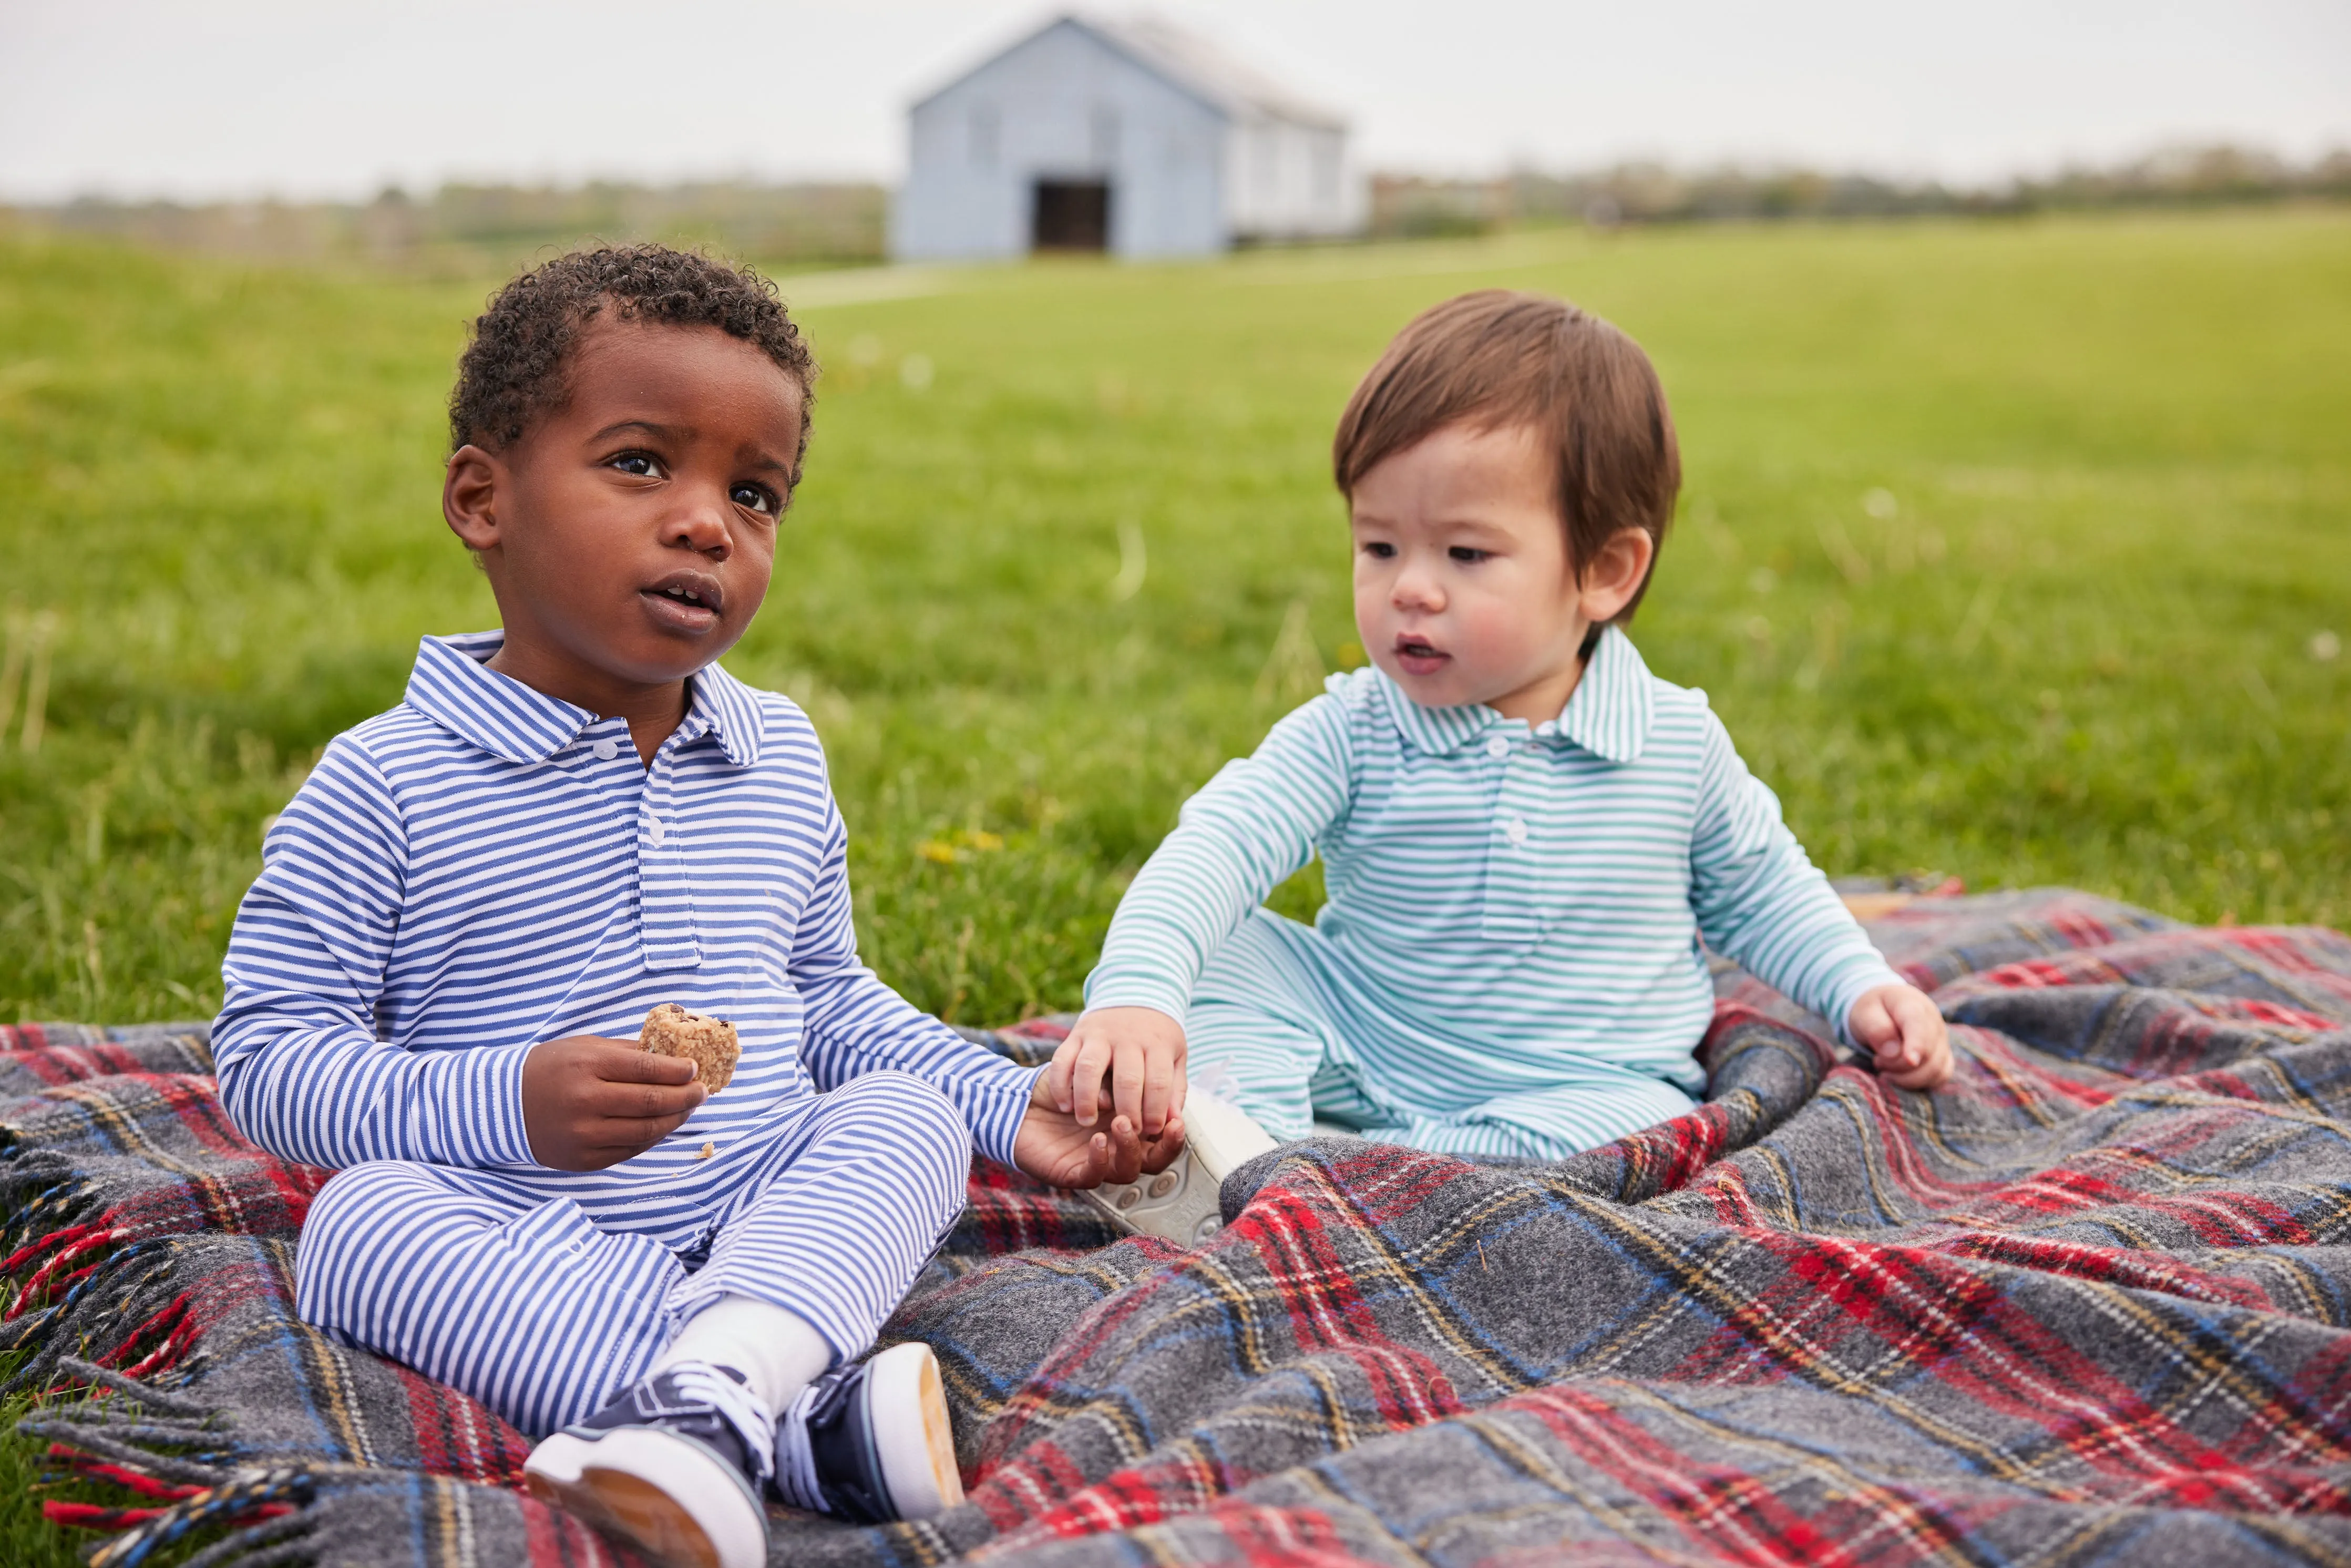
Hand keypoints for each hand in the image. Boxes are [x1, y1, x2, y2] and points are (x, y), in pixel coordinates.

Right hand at [522, 1035, 705, 1170]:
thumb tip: (673, 1058)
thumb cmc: (551, 1069)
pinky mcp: (583, 1159)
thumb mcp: (585, 1047)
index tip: (695, 1069)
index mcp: (588, 1065)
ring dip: (676, 1120)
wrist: (503, 1105)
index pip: (647, 1068)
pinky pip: (630, 1151)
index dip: (678, 1071)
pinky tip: (663, 1126)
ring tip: (688, 1109)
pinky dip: (652, 1139)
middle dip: (686, 1096)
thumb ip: (627, 1053)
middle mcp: (586, 1101)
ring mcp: (584, 1134)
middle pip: (652, 1102)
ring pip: (647, 1131)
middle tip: (702, 1091)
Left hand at [1013, 1066, 1185, 1189]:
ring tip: (1121, 1123)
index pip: (1162, 1141)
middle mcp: (1117, 1149)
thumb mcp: (1097, 1073)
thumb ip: (1124, 1081)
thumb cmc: (1060, 1083)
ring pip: (1126, 1171)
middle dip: (1161, 1147)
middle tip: (1155, 1124)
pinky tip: (1098, 1141)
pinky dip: (1100, 1160)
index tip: (1177, 1120)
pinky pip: (1092, 1176)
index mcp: (1130, 1128)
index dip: (1173, 1136)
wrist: (1017, 1098)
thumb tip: (1156, 1085)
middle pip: (1153, 1161)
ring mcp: (1096, 1163)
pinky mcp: (1070, 1174)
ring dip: (1129, 1149)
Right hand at [1044, 1006, 1188, 1139]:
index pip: (1158, 1082)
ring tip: (1087, 1122)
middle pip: (1127, 1079)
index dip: (1155, 1110)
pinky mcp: (1076, 1034)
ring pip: (1089, 1068)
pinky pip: (1062, 1059)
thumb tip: (1173, 1123)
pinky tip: (1065, 1105)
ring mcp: (1099, 1034)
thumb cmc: (1156, 1037)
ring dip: (1087, 1099)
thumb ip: (1174, 1090)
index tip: (1151, 1131)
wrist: (1133, 995)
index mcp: (1157, 1044)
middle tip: (1124, 1132)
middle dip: (1127, 1111)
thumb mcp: (1174, 1056)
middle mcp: (1128, 1037)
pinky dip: (1061, 1083)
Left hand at [1847, 984, 1952, 1090]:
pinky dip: (1919, 1083)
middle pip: (1928, 1053)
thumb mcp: (1865, 1013)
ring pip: (1936, 1069)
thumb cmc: (1873, 1011)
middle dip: (1898, 1065)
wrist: (1884, 1008)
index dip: (1918, 1045)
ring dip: (1906, 1078)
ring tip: (1885, 1067)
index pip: (1920, 1025)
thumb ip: (1877, 1029)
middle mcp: (1934, 1022)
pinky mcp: (1943, 1056)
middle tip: (1877, 1061)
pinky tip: (1900, 1077)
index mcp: (1913, 1005)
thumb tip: (1893, 1053)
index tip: (1911, 1060)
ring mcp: (1942, 1040)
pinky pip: (1940, 1077)